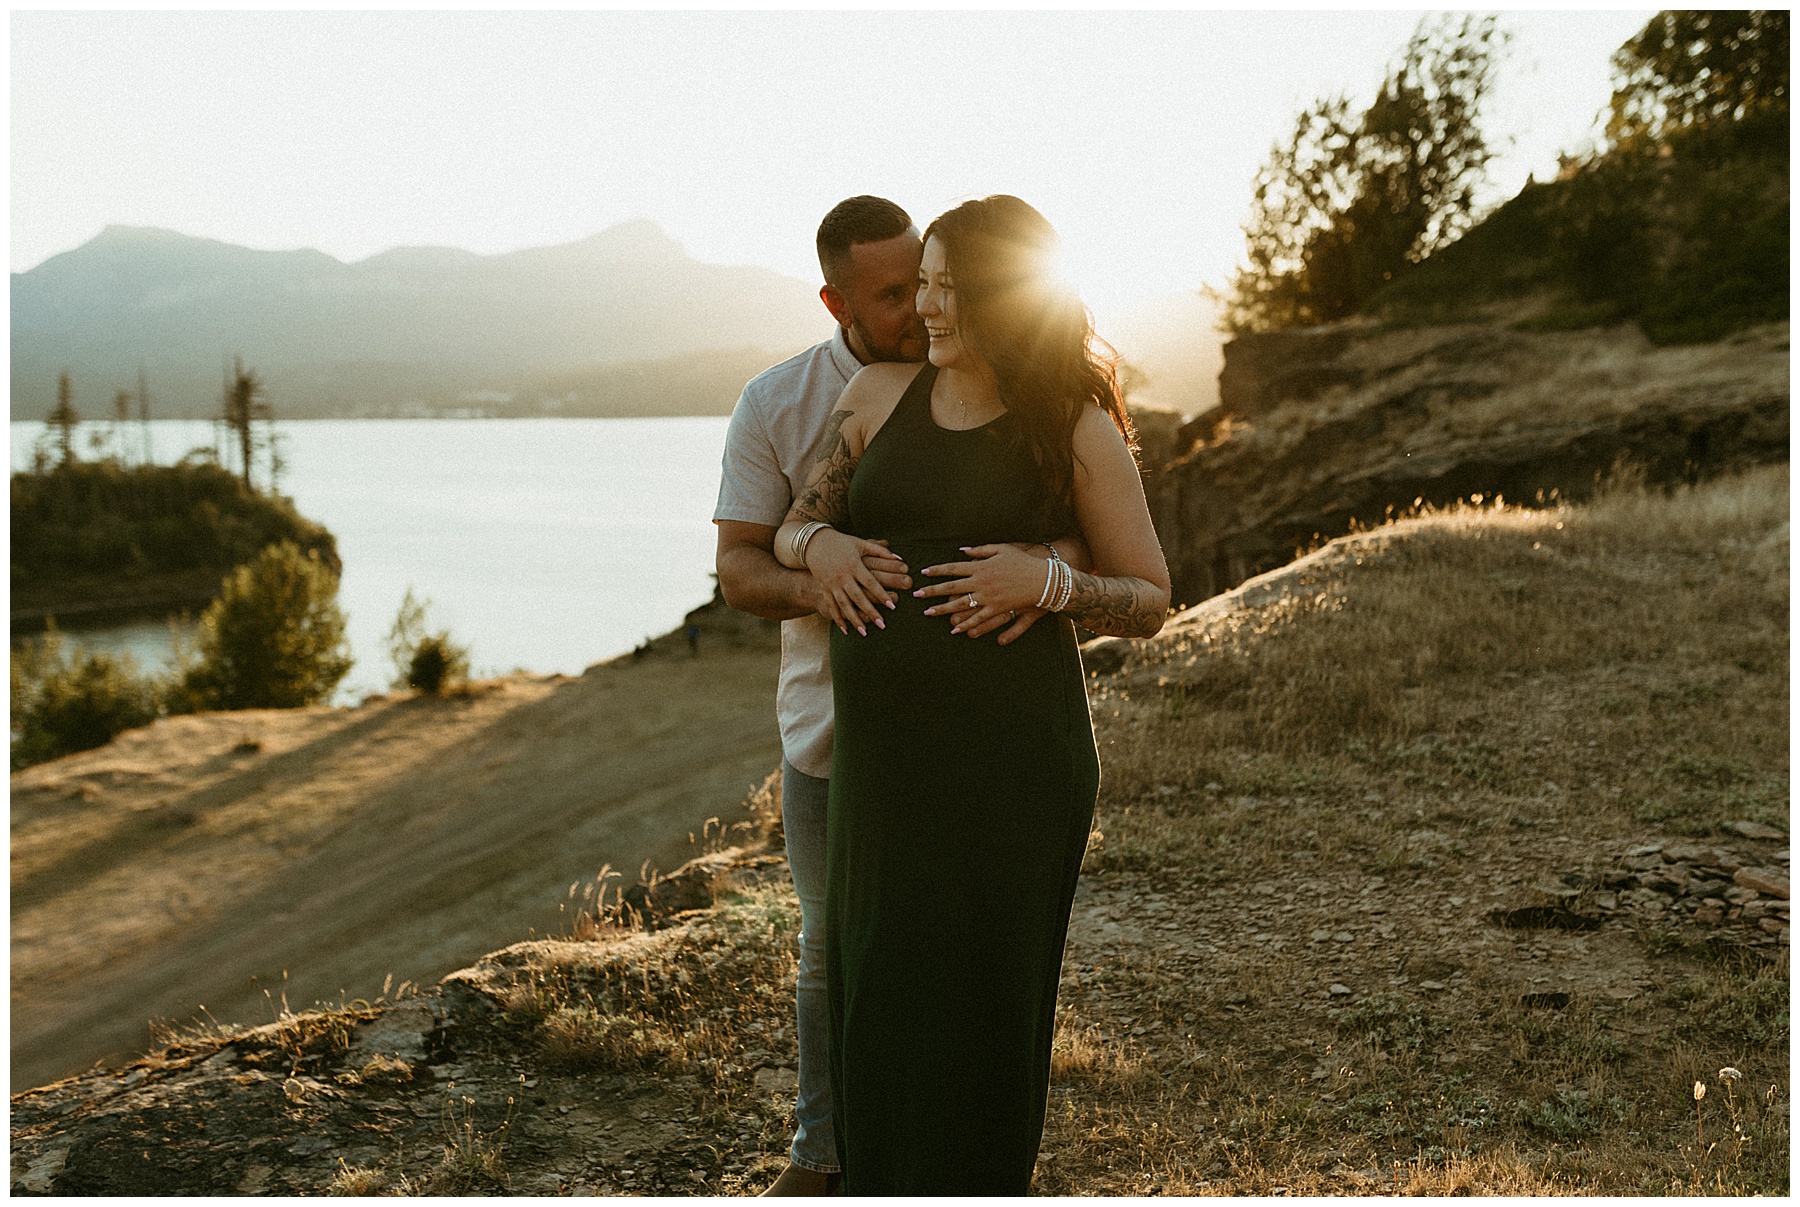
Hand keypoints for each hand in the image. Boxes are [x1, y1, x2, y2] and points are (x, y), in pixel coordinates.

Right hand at [806, 529, 906, 635]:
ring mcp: (832, 584)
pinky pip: (832, 606)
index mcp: (854, 565)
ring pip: (845, 605)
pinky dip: (838, 619)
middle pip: (858, 597)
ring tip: (865, 633)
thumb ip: (881, 552)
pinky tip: (846, 630)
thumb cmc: (842, 543)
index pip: (870, 582)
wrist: (814, 544)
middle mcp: (843, 576)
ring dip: (854, 620)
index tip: (892, 606)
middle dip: (870, 612)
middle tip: (883, 625)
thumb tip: (900, 559)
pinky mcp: (825, 589)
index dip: (881, 594)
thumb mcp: (861, 544)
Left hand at [915, 544, 1055, 638]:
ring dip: (943, 609)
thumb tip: (961, 551)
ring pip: (961, 605)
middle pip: (952, 588)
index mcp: (981, 566)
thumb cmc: (1023, 561)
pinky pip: (978, 619)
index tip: (923, 573)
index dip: (937, 571)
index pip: (953, 568)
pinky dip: (966, 624)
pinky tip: (955, 629)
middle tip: (917, 595)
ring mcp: (989, 598)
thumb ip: (980, 550)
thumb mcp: (1002, 549)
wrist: (1043, 578)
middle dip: (932, 591)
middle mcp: (982, 582)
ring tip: (928, 612)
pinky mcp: (998, 609)